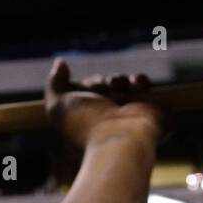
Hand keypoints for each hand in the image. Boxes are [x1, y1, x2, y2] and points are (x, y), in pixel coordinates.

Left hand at [44, 60, 161, 181]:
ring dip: (121, 80)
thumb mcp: (57, 105)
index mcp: (88, 118)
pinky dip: (141, 81)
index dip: (90, 84)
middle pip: (106, 85)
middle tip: (107, 89)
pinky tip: (140, 84)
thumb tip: (60, 63)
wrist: (119, 139)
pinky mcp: (148, 113)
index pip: (89, 90)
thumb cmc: (85, 125)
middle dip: (105, 82)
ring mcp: (128, 116)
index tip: (91, 88)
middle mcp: (108, 118)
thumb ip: (54, 84)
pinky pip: (145, 89)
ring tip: (122, 86)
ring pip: (125, 85)